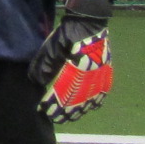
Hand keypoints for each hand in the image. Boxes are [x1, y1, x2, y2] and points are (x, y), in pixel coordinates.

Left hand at [30, 0, 113, 121]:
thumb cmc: (66, 35)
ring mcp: (100, 75)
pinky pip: (103, 92)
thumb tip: (38, 82)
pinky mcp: (106, 73)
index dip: (53, 104)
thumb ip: (44, 65)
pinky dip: (96, 101)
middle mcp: (88, 76)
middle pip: (76, 100)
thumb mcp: (51, 48)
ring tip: (71, 117)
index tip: (44, 111)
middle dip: (65, 111)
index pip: (61, 93)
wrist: (89, 24)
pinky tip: (91, 108)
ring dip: (80, 109)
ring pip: (90, 99)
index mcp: (73, 70)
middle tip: (55, 118)